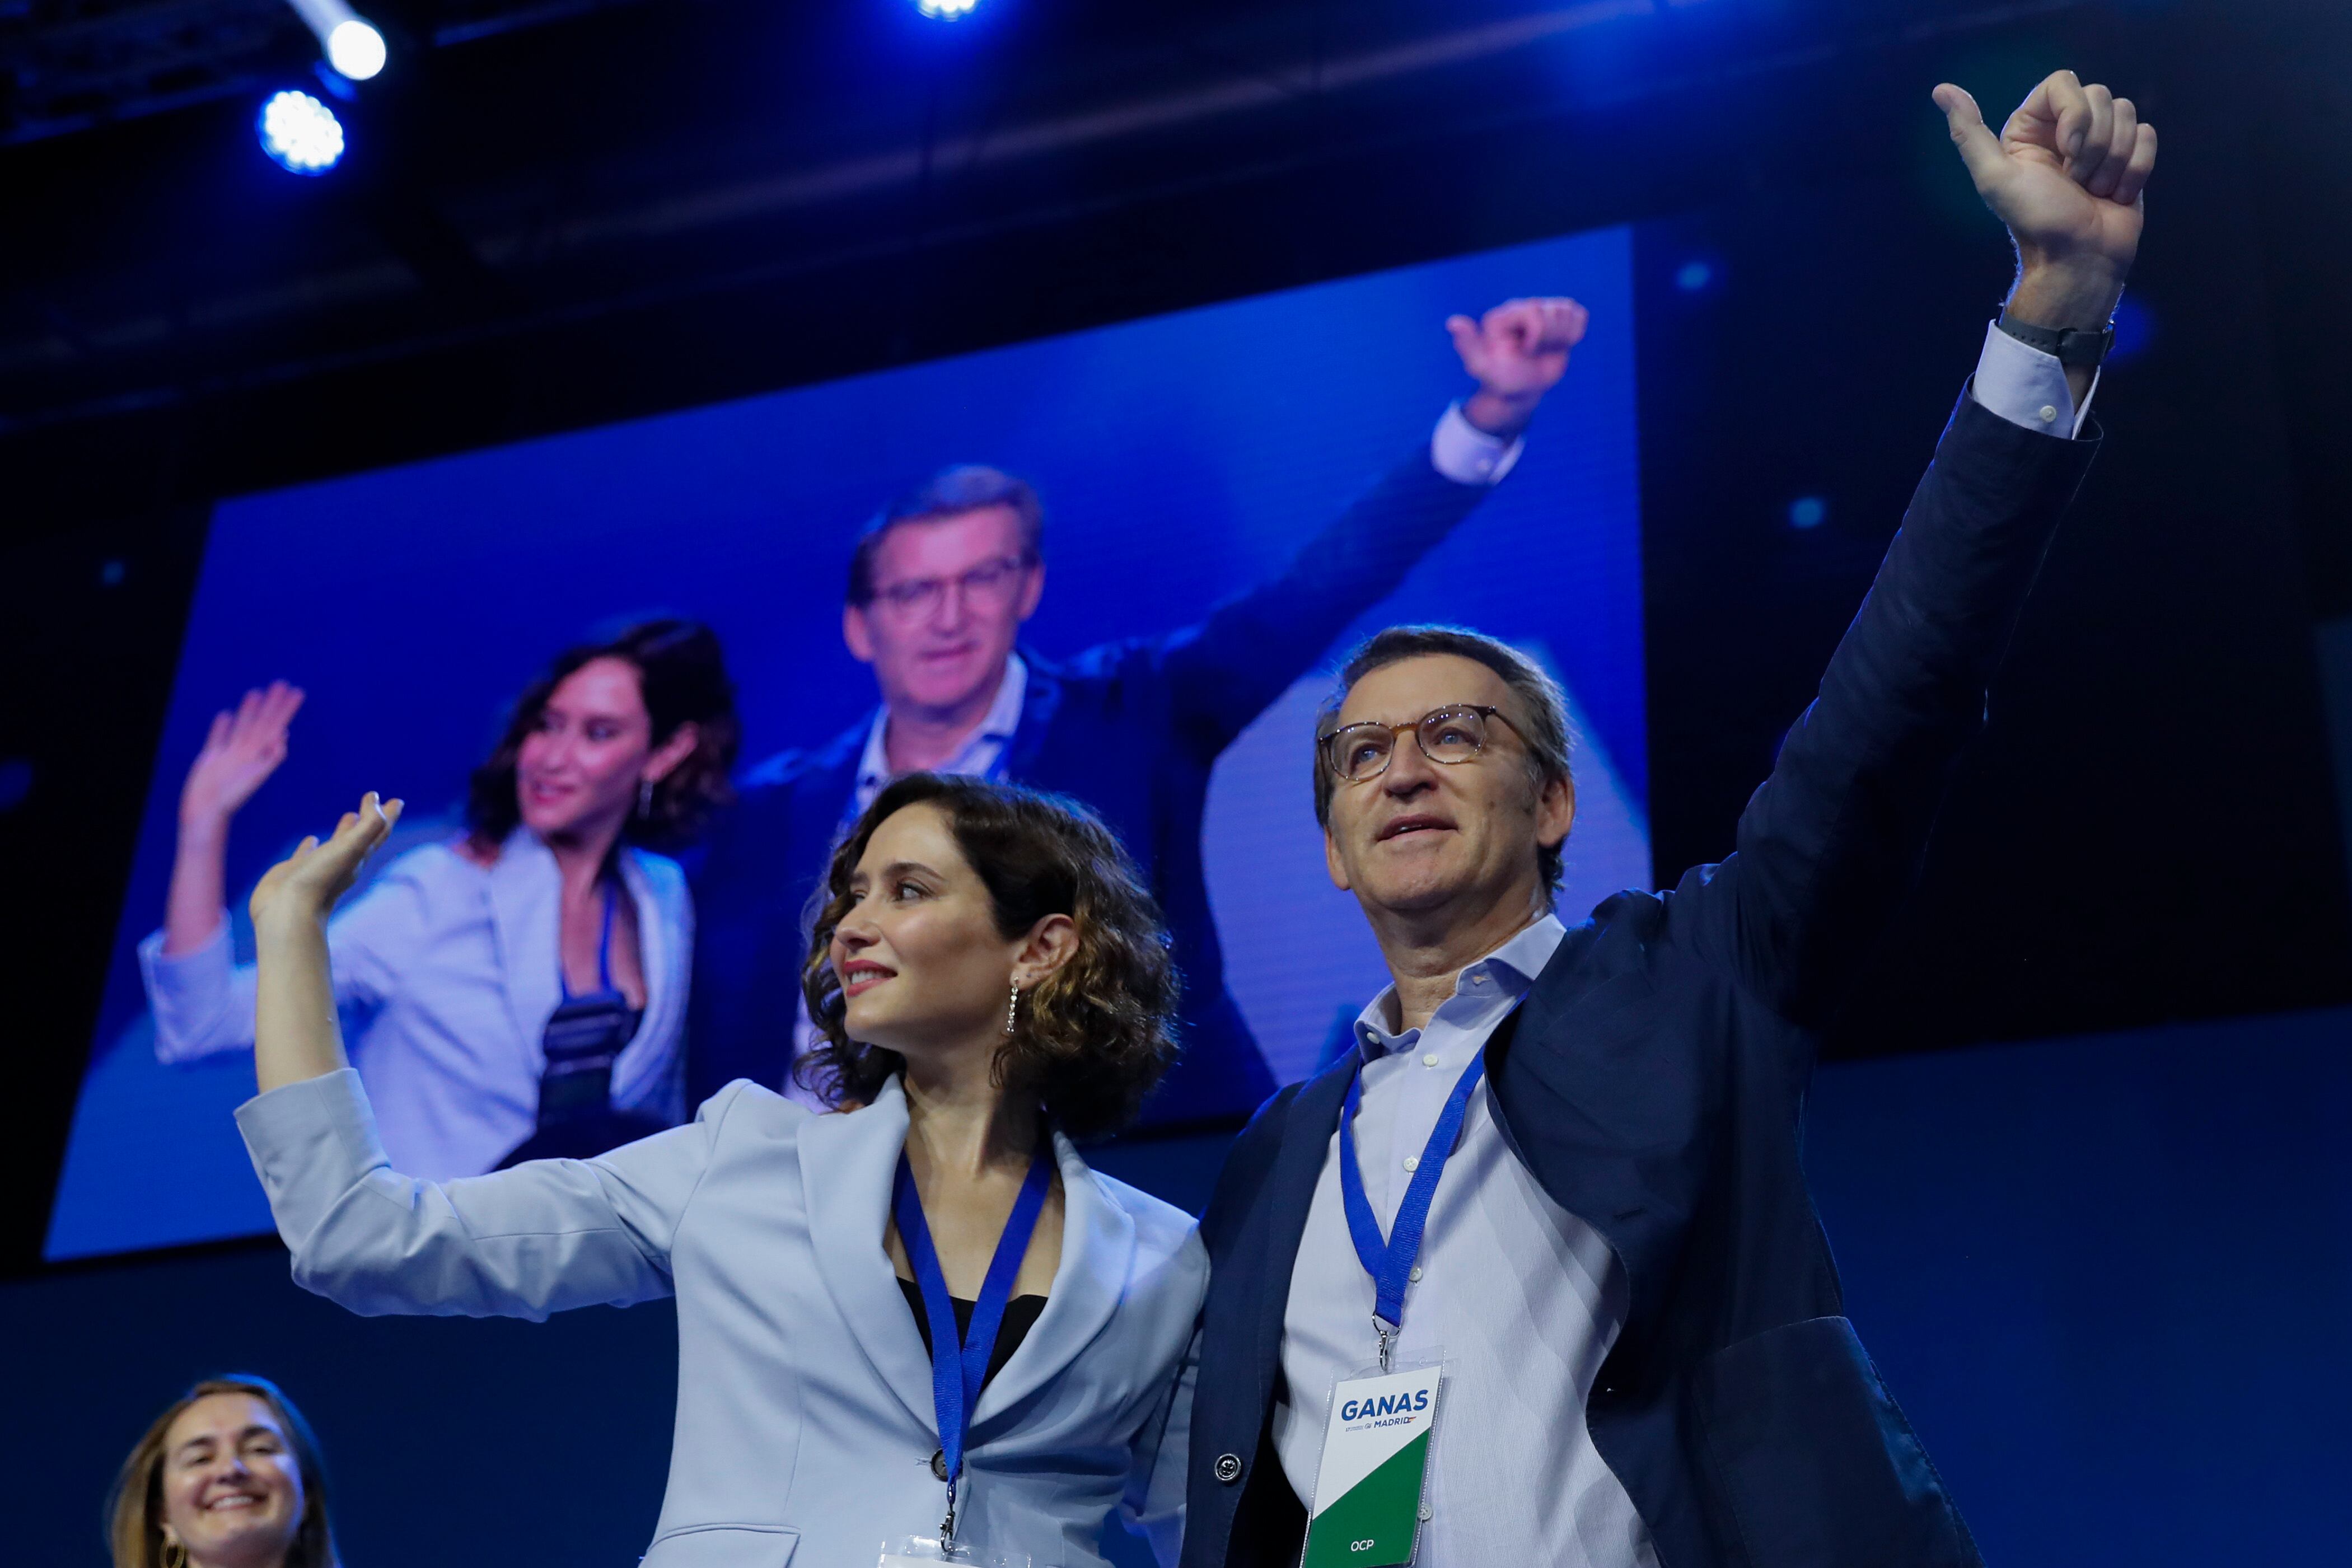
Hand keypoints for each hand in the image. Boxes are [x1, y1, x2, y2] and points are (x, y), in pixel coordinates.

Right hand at [180, 682, 304, 832]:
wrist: (206, 811)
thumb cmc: (231, 797)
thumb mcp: (254, 777)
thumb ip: (269, 758)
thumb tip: (282, 738)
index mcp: (259, 754)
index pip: (276, 725)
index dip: (286, 709)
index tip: (297, 692)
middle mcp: (247, 751)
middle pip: (262, 721)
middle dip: (272, 703)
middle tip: (282, 683)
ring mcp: (229, 754)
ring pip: (241, 726)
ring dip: (249, 710)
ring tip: (256, 692)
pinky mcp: (211, 758)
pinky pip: (218, 737)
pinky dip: (222, 726)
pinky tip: (226, 714)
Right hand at [250, 792, 400, 933]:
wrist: (288, 913)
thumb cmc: (321, 880)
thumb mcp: (350, 849)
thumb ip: (368, 826)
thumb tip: (376, 800)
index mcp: (358, 859)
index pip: (378, 833)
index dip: (388, 816)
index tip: (397, 801)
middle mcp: (341, 863)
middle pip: (362, 837)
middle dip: (370, 820)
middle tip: (375, 804)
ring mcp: (318, 868)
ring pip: (336, 845)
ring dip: (344, 830)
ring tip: (349, 816)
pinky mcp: (295, 872)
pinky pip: (306, 855)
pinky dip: (310, 846)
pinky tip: (311, 839)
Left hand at [1447, 297, 1588, 435]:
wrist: (1519, 392)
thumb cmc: (1498, 379)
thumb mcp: (1480, 365)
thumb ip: (1468, 344)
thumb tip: (1452, 322)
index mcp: (1503, 315)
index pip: (1535, 312)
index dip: (1537, 336)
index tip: (1525, 353)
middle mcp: (1523, 308)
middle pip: (1554, 311)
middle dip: (1550, 339)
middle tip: (1535, 354)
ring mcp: (1543, 312)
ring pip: (1568, 311)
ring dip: (1562, 338)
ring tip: (1546, 350)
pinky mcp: (1560, 320)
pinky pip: (1579, 315)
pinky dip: (1575, 333)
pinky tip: (1560, 345)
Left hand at [1934, 71, 2157, 328]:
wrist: (2079, 258)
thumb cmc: (2037, 221)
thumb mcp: (1994, 178)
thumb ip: (1968, 134)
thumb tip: (1942, 90)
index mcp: (2031, 127)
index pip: (2064, 82)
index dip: (2074, 112)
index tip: (2067, 152)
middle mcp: (2065, 128)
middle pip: (2100, 95)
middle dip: (2093, 144)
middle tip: (2076, 181)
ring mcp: (2100, 141)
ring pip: (2127, 113)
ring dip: (2113, 160)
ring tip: (2093, 191)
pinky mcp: (2128, 156)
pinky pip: (2147, 135)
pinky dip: (2135, 169)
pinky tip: (2116, 195)